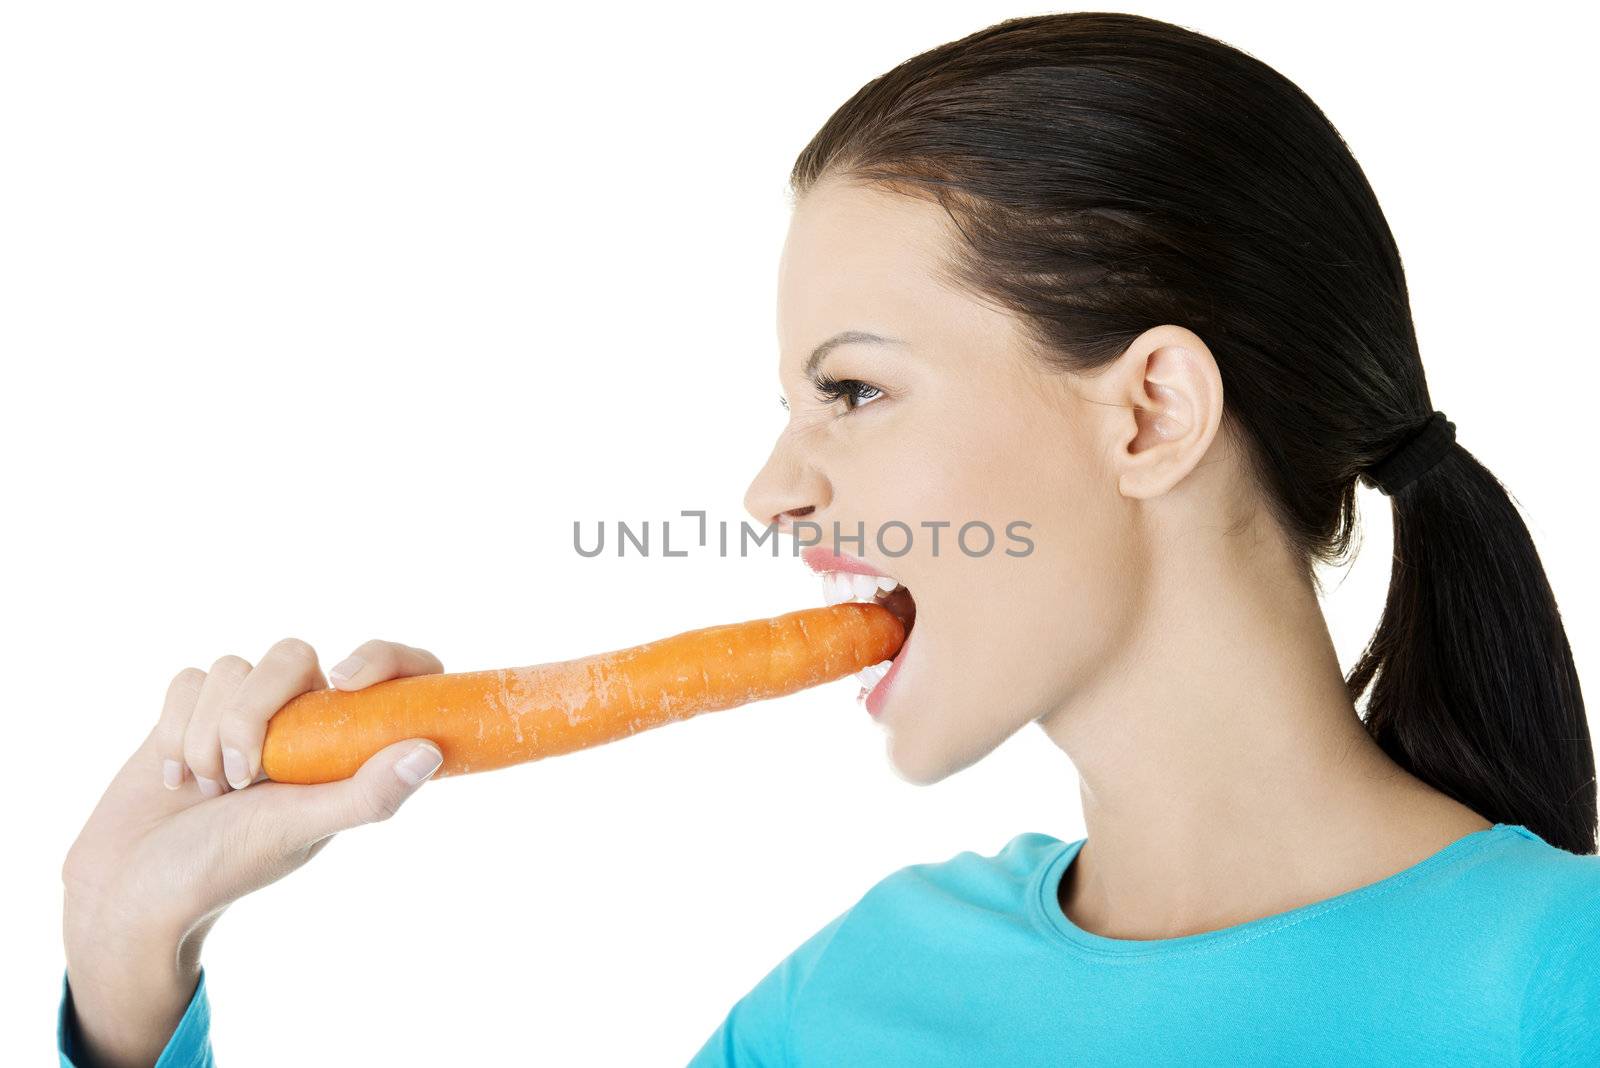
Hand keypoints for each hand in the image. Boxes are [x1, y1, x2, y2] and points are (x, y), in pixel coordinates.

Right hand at [61, 637, 446, 1067]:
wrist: (132, 887)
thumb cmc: (224, 866)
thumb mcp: (300, 831)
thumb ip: (366, 795)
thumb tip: (429, 750)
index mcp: (347, 746)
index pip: (396, 673)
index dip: (384, 658)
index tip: (345, 681)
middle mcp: (304, 720)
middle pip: (293, 656)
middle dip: (253, 715)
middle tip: (242, 780)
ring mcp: (247, 711)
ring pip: (233, 667)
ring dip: (208, 734)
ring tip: (208, 792)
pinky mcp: (193, 709)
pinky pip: (189, 680)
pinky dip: (175, 731)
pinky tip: (177, 781)